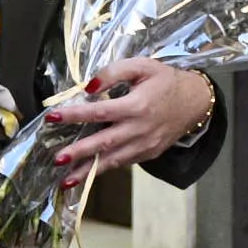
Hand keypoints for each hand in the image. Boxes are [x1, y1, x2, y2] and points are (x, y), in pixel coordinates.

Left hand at [46, 58, 215, 175]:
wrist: (195, 101)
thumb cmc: (164, 81)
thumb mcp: (142, 66)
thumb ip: (113, 72)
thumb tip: (88, 86)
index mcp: (136, 106)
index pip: (99, 112)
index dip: (74, 115)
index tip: (51, 117)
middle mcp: (140, 129)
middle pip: (104, 142)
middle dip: (80, 153)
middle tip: (57, 159)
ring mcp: (145, 145)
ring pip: (112, 160)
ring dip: (88, 172)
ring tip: (65, 181)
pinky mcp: (148, 154)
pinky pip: (122, 163)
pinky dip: (104, 170)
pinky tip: (85, 176)